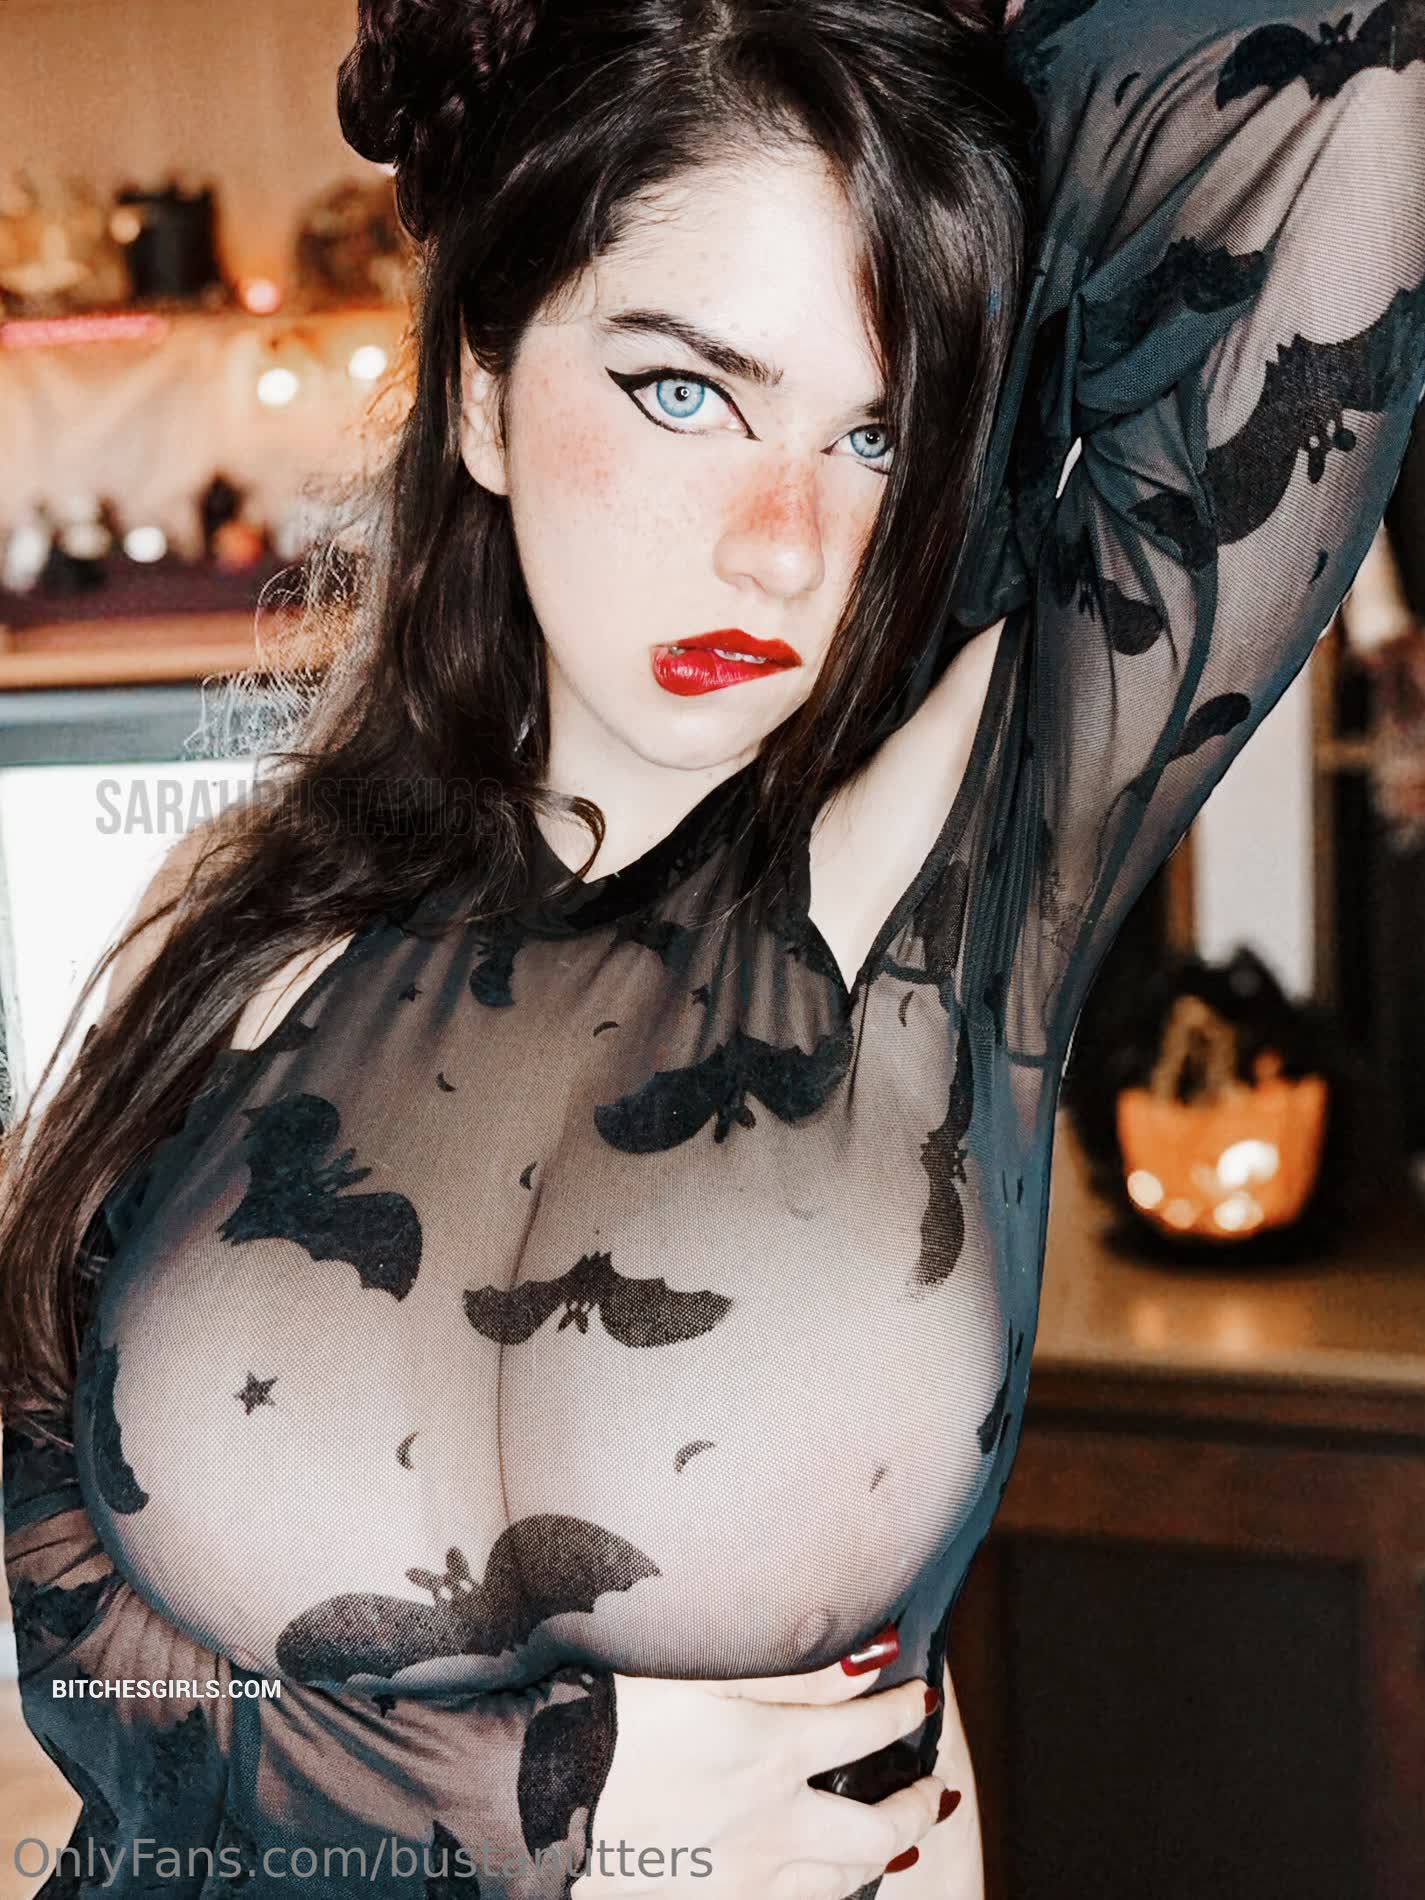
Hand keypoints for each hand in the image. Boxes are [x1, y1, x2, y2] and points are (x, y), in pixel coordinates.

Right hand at [570, 1647, 953, 1899]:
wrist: (540, 1801)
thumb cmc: (615, 1721)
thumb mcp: (703, 1677)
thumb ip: (793, 1671)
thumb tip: (872, 1656)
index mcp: (771, 1754)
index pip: (868, 1728)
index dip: (904, 1710)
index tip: (921, 1696)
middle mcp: (772, 1826)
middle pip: (879, 1831)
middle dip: (918, 1805)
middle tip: (932, 1787)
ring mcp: (747, 1880)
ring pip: (844, 1882)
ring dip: (881, 1856)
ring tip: (895, 1838)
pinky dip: (826, 1892)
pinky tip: (826, 1879)